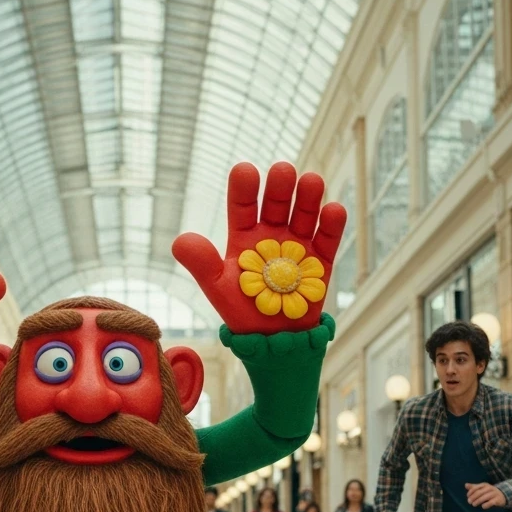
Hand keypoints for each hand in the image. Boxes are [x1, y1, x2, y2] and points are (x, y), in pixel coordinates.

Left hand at [172, 162, 346, 333]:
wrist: (272, 341)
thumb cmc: (242, 311)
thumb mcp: (217, 288)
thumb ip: (201, 263)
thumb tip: (178, 241)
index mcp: (245, 236)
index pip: (243, 207)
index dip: (244, 189)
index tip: (245, 171)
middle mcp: (272, 235)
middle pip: (276, 204)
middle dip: (279, 187)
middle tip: (282, 171)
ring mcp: (298, 245)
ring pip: (304, 215)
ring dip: (307, 198)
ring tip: (310, 181)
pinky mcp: (320, 261)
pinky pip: (327, 239)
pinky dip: (332, 224)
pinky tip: (332, 210)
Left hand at [466, 483, 505, 508]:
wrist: (503, 495)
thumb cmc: (489, 492)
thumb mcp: (482, 488)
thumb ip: (473, 487)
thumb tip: (465, 485)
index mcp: (484, 485)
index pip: (476, 487)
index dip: (470, 492)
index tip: (468, 497)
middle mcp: (490, 488)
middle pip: (479, 492)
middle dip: (473, 497)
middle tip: (469, 502)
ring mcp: (494, 494)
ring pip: (485, 497)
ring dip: (478, 501)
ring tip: (473, 505)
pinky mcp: (498, 500)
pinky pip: (492, 502)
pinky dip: (487, 504)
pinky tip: (483, 507)